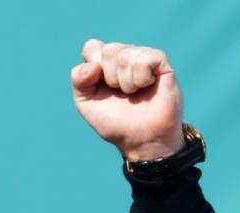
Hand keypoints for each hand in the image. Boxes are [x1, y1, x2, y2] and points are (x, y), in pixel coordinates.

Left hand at [71, 39, 183, 161]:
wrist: (141, 138)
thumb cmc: (115, 122)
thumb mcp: (86, 103)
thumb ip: (79, 80)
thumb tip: (93, 65)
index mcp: (104, 63)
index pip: (91, 47)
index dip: (92, 68)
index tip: (100, 86)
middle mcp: (123, 56)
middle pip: (108, 50)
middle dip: (110, 78)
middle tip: (120, 93)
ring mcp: (142, 57)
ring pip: (124, 55)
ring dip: (125, 82)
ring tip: (134, 93)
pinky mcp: (160, 61)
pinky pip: (143, 60)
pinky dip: (140, 79)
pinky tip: (147, 86)